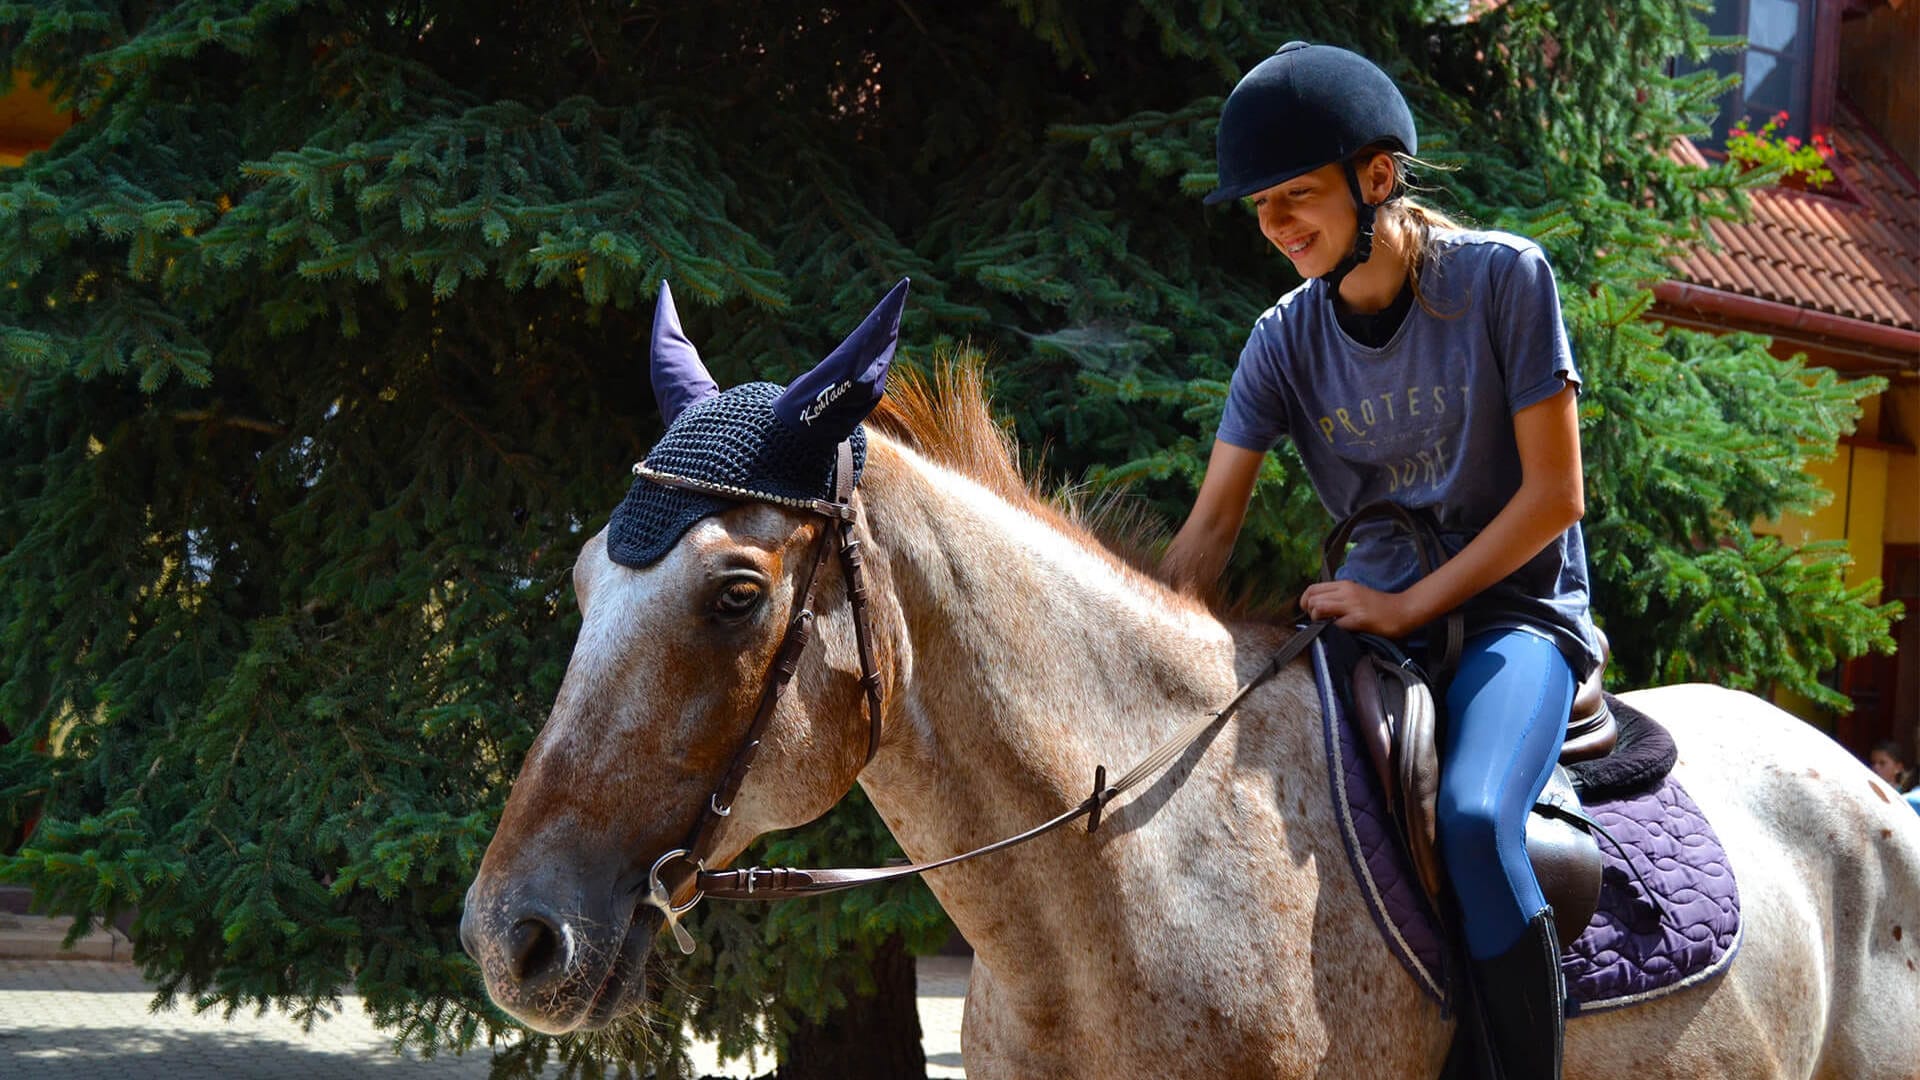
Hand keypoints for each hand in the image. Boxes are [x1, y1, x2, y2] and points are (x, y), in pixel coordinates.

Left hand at [1299, 580, 1421, 638]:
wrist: (1403, 610)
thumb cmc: (1379, 606)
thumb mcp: (1355, 595)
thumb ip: (1338, 597)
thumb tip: (1317, 608)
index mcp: (1344, 584)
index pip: (1312, 588)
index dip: (1305, 602)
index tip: (1310, 612)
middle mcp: (1346, 591)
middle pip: (1311, 599)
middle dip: (1310, 613)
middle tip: (1319, 622)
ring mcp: (1352, 604)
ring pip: (1318, 608)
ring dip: (1318, 621)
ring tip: (1328, 626)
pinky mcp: (1359, 618)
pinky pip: (1335, 624)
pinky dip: (1333, 630)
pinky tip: (1341, 632)